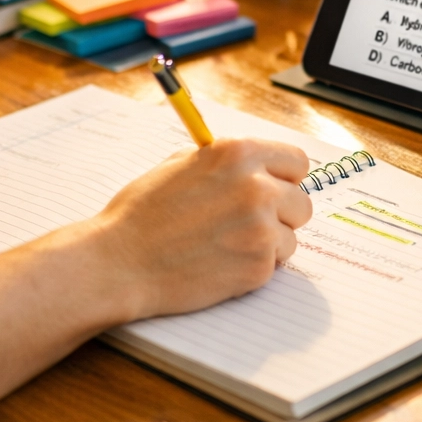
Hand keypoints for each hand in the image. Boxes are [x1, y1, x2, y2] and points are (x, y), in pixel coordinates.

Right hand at [93, 138, 311, 318]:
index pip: (296, 161)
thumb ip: (223, 162)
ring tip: (227, 245)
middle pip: (301, 202)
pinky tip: (220, 263)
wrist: (120, 262)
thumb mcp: (179, 165)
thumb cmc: (142, 214)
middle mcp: (256, 187)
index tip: (274, 188)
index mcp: (238, 154)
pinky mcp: (258, 266)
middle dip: (279, 214)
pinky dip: (253, 267)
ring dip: (268, 243)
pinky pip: (275, 265)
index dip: (284, 177)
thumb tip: (256, 165)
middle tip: (245, 224)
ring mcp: (261, 228)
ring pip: (291, 236)